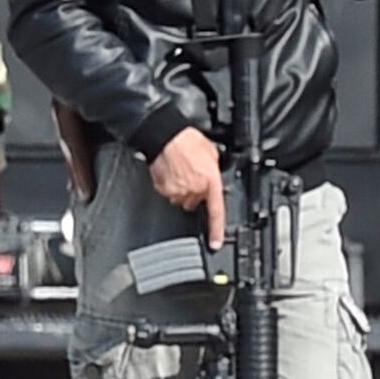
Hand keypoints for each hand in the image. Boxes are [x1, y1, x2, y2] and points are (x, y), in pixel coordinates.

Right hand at [148, 128, 226, 245]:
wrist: (166, 136)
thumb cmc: (188, 140)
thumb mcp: (212, 153)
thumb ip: (214, 170)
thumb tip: (214, 175)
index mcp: (210, 181)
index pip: (216, 211)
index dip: (216, 229)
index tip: (215, 242)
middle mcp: (194, 189)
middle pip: (195, 203)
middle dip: (195, 194)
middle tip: (193, 176)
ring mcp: (177, 191)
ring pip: (181, 199)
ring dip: (183, 189)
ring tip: (181, 171)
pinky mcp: (163, 189)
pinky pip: (168, 193)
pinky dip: (170, 185)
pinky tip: (171, 172)